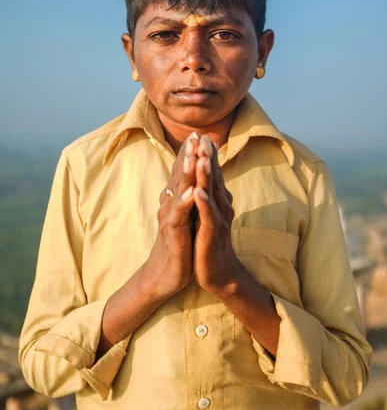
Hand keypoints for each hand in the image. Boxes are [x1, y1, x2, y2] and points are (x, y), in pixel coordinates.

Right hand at [144, 132, 198, 299]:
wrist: (164, 275)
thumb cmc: (178, 245)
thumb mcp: (185, 219)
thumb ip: (187, 199)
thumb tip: (194, 182)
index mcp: (176, 201)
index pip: (183, 173)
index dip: (190, 154)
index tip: (199, 134)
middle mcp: (170, 205)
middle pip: (179, 176)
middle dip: (188, 155)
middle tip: (195, 134)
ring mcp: (170, 219)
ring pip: (177, 192)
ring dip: (184, 173)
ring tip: (192, 155)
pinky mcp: (172, 234)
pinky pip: (178, 216)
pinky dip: (184, 203)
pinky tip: (191, 193)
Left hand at [192, 135, 241, 293]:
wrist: (220, 274)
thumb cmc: (211, 244)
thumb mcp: (208, 216)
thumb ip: (209, 197)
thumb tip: (207, 180)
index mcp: (216, 202)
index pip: (211, 174)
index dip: (206, 155)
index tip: (200, 135)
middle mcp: (220, 207)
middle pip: (213, 178)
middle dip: (208, 157)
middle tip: (203, 137)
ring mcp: (217, 220)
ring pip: (212, 194)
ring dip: (207, 175)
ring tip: (202, 157)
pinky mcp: (211, 235)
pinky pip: (208, 217)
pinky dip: (203, 203)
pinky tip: (197, 191)